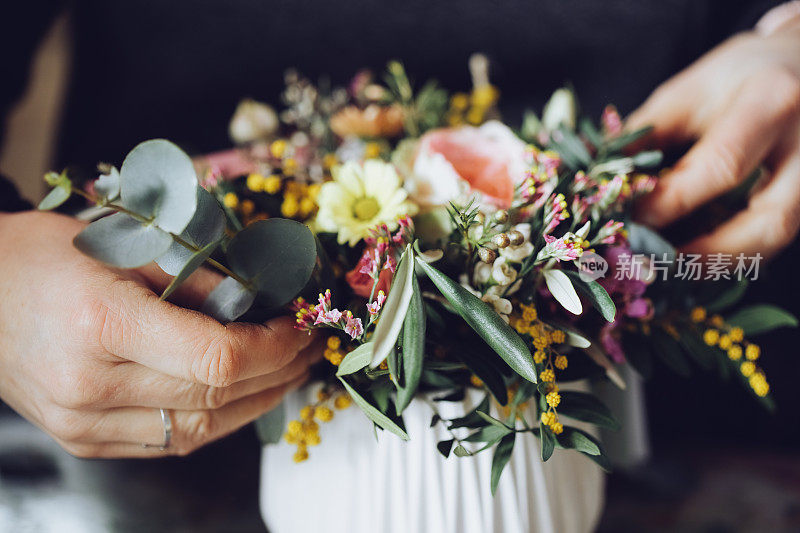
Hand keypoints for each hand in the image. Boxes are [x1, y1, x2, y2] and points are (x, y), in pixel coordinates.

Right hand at [0, 211, 317, 456]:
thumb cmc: (44, 257)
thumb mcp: (125, 245)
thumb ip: (196, 278)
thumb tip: (259, 302)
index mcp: (103, 323)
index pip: (217, 358)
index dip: (275, 348)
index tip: (301, 328)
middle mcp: (91, 384)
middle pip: (215, 395)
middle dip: (278, 373)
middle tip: (307, 349)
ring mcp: (83, 422)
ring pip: (199, 429)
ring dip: (256, 403)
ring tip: (286, 374)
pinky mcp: (83, 439)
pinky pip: (169, 442)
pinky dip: (216, 421)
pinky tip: (240, 397)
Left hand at [627, 23, 799, 257]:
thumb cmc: (738, 75)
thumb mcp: (688, 91)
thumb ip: (646, 135)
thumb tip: (597, 182)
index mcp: (770, 103)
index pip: (720, 167)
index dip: (670, 203)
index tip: (626, 222)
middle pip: (768, 221)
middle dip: (707, 254)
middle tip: (652, 266)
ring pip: (778, 239)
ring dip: (721, 263)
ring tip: (670, 270)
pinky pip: (777, 237)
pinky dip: (736, 254)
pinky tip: (697, 260)